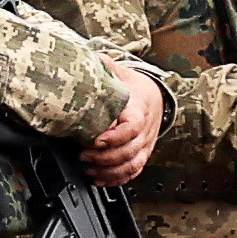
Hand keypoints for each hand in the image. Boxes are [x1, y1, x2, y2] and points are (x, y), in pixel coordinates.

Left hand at [81, 62, 169, 186]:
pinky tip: (99, 179)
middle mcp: (145, 130)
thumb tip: (89, 58)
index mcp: (139, 109)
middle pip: (130, 151)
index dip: (114, 137)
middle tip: (82, 154)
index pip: (132, 127)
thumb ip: (105, 67)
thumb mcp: (120, 73)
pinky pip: (133, 172)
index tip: (95, 140)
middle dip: (104, 157)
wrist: (153, 95)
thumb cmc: (133, 86)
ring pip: (132, 165)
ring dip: (109, 171)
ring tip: (88, 168)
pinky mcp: (141, 153)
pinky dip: (117, 179)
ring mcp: (145, 144)